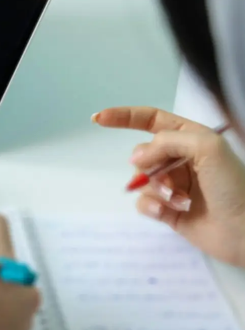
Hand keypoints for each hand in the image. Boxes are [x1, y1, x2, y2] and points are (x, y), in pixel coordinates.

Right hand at [94, 106, 244, 266]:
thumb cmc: (234, 187)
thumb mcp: (206, 147)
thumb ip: (167, 141)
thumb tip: (138, 158)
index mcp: (191, 138)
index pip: (151, 120)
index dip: (124, 117)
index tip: (98, 119)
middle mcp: (180, 159)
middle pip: (142, 153)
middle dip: (149, 165)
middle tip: (168, 178)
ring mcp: (174, 185)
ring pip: (141, 180)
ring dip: (156, 189)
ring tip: (178, 200)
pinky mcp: (168, 210)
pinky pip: (143, 202)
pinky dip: (152, 206)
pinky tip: (168, 212)